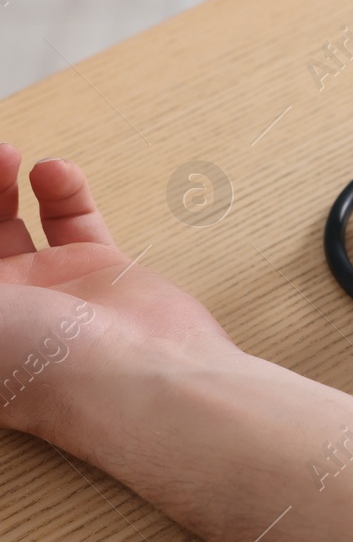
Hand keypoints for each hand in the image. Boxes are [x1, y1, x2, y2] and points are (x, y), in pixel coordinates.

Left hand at [0, 144, 238, 441]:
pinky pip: (70, 215)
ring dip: (2, 180)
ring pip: (9, 216)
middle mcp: (5, 307)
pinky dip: (60, 187)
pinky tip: (56, 171)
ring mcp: (50, 287)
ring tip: (14, 159)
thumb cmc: (50, 369)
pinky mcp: (100, 269)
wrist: (147, 382)